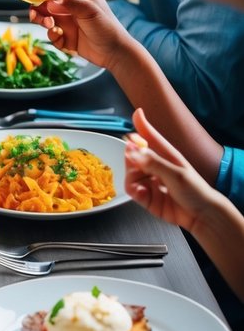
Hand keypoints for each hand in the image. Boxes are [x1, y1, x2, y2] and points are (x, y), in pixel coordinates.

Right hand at [29, 0, 130, 68]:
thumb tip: (50, 2)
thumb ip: (70, 4)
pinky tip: (59, 37)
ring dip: (45, 23)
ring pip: (48, 22)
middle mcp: (73, 10)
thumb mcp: (90, 11)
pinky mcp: (67, 39)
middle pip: (48, 7)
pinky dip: (53, 37)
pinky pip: (53, 37)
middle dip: (40, 11)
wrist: (115, 53)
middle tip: (37, 16)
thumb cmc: (108, 28)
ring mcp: (69, 25)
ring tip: (50, 26)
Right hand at [125, 108, 221, 232]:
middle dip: (131, 159)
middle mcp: (156, 166)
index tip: (137, 114)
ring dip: (132, 178)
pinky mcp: (147, 196)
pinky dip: (134, 191)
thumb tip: (133, 151)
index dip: (142, 124)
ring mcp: (150, 181)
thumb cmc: (196, 191)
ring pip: (129, 173)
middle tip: (134, 163)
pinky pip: (131, 190)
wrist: (201, 216)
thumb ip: (152, 162)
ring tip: (143, 185)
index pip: (150, 136)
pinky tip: (142, 193)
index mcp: (166, 155)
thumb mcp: (175, 173)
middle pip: (133, 156)